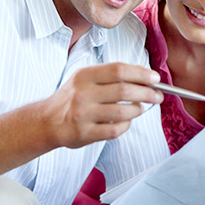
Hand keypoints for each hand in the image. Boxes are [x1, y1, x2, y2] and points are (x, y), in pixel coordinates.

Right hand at [41, 62, 162, 148]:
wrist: (46, 121)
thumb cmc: (73, 97)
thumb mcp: (87, 79)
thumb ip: (112, 74)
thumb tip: (144, 72)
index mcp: (84, 76)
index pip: (119, 70)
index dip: (141, 74)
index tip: (155, 79)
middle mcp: (82, 94)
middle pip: (124, 91)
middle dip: (147, 93)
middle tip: (158, 96)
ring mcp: (83, 115)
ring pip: (122, 113)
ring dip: (137, 110)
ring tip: (140, 108)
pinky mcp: (84, 134)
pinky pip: (115, 130)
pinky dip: (126, 125)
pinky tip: (126, 122)